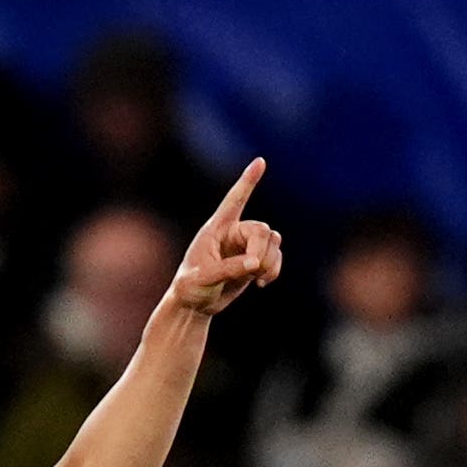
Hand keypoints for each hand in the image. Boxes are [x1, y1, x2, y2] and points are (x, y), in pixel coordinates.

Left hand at [168, 158, 283, 317]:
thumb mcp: (203, 278)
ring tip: (258, 278)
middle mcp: (233, 232)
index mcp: (216, 228)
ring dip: (271, 261)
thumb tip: (256, 263)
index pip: (234, 200)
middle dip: (262, 251)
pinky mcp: (255, 260)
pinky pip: (276, 256)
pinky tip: (263, 283)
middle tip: (255, 270)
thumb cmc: (190, 288)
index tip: (260, 162)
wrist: (194, 305)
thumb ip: (229, 269)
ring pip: (273, 241)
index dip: (248, 181)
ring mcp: (246, 246)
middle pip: (261, 229)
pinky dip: (275, 269)